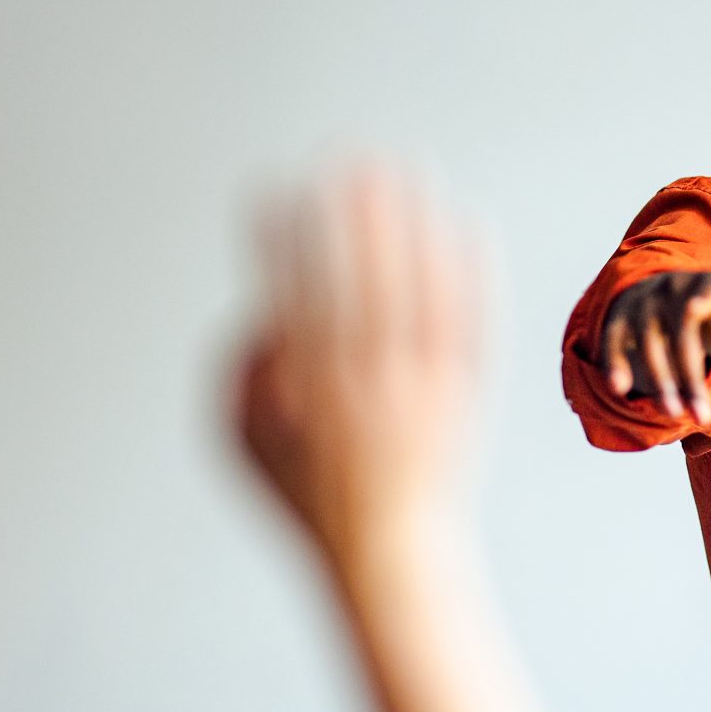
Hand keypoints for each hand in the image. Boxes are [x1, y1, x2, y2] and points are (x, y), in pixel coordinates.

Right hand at [232, 165, 482, 573]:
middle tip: (349, 157)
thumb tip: (263, 307)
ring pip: (422, 290)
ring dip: (414, 222)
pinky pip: (473, 319)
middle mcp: (366, 386)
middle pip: (362, 281)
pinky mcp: (466, 394)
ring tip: (410, 167)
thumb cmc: (310, 500)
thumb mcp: (242, 444)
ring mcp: (421, 388)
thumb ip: (237, 371)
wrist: (390, 554)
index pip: (290, 296)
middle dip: (354, 213)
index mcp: (305, 396)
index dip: (279, 239)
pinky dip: (472, 269)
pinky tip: (468, 222)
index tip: (272, 191)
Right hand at [598, 269, 710, 427]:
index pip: (708, 289)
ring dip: (661, 381)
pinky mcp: (620, 318)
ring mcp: (644, 301)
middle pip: (681, 331)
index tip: (693, 308)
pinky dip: (615, 364)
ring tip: (674, 414)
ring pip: (649, 341)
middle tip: (702, 417)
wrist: (676, 296)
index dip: (701, 298)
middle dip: (690, 376)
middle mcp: (674, 287)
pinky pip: (613, 341)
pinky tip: (619, 390)